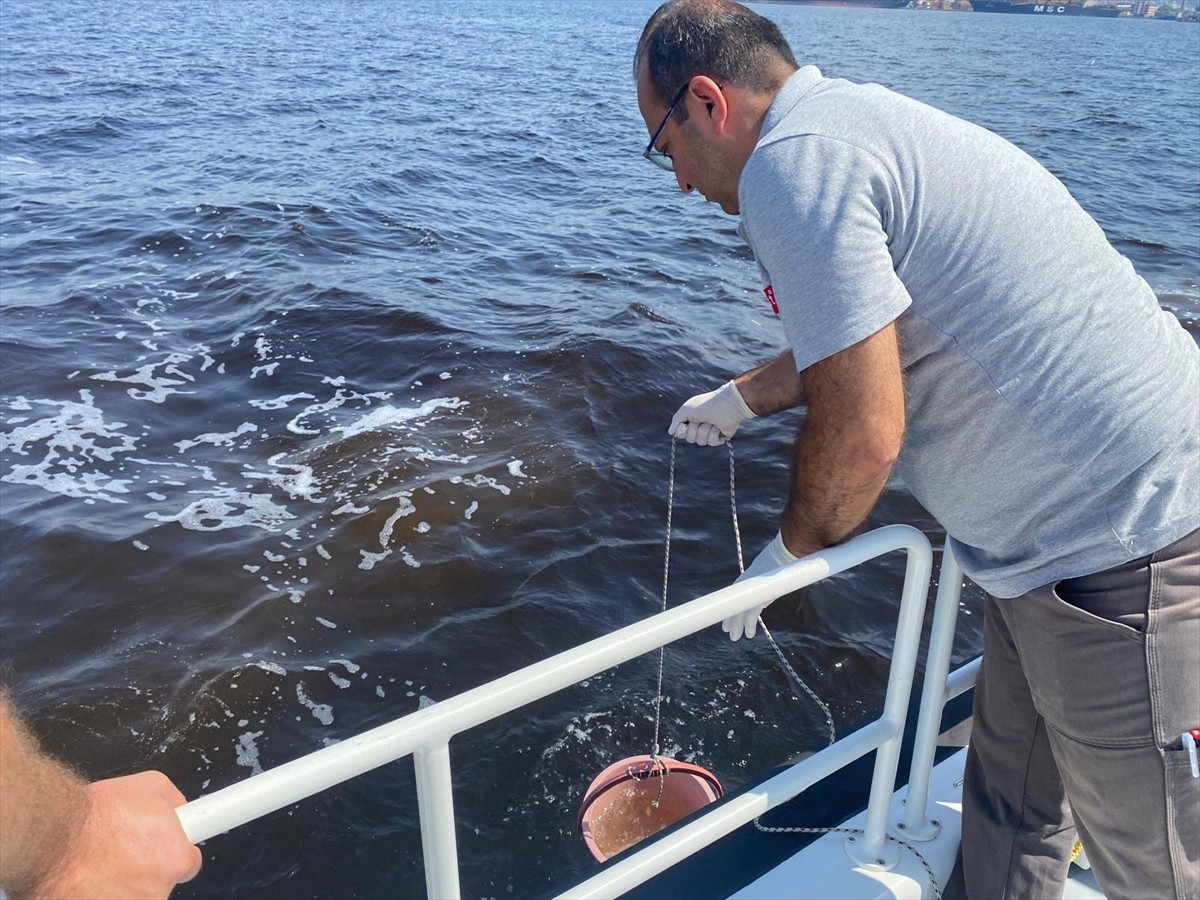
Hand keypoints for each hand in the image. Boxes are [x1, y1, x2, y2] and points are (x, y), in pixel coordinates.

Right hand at [36, 771, 201, 899]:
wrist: (52, 836)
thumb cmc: (96, 813)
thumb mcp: (149, 785)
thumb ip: (174, 800)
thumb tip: (182, 808)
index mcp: (176, 858)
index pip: (189, 863)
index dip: (173, 852)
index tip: (161, 848)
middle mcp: (158, 889)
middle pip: (159, 881)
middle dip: (144, 866)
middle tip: (120, 850)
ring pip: (134, 893)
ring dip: (121, 883)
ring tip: (98, 862)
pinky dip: (99, 893)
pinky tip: (87, 877)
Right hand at [668, 381, 754, 445]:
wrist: (726, 405)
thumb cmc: (705, 405)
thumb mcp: (686, 409)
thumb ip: (676, 420)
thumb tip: (670, 432)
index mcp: (692, 419)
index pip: (681, 433)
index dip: (682, 430)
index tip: (685, 424)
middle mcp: (700, 426)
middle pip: (690, 439)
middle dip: (694, 429)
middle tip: (700, 420)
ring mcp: (710, 432)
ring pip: (701, 442)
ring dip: (705, 430)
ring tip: (711, 422)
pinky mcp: (720, 437)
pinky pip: (711, 442)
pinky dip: (713, 433)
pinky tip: (718, 426)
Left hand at [723, 533, 797, 640]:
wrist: (782, 556)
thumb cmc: (778, 563)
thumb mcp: (767, 577)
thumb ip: (764, 588)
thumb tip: (764, 599)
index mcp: (744, 581)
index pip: (733, 598)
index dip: (730, 610)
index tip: (726, 619)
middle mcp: (743, 587)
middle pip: (732, 607)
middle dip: (730, 621)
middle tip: (727, 631)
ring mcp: (749, 592)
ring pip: (738, 614)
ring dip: (737, 627)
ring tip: (734, 637)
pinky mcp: (757, 598)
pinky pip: (751, 615)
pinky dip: (749, 626)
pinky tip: (749, 634)